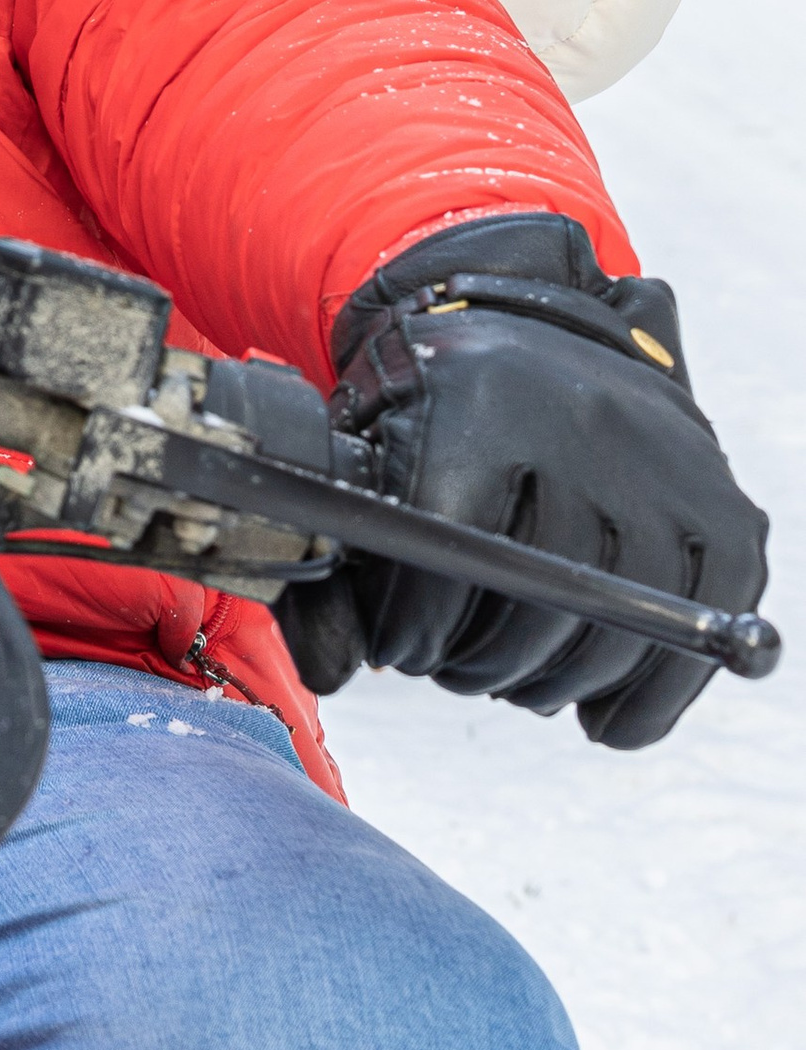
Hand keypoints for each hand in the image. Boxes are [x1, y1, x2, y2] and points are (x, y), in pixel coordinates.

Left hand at [328, 214, 769, 748]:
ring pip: (628, 618)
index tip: (401, 651)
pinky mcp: (721, 496)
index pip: (454, 540)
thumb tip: (328, 670)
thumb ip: (332, 566)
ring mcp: (666, 457)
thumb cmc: (431, 410)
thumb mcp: (367, 457)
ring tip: (514, 677)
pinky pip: (712, 616)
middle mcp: (586, 417)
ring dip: (562, 681)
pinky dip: (659, 687)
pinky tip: (606, 717)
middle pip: (547, 592)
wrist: (530, 332)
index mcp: (483, 396)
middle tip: (456, 669)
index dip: (419, 623)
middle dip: (486, 662)